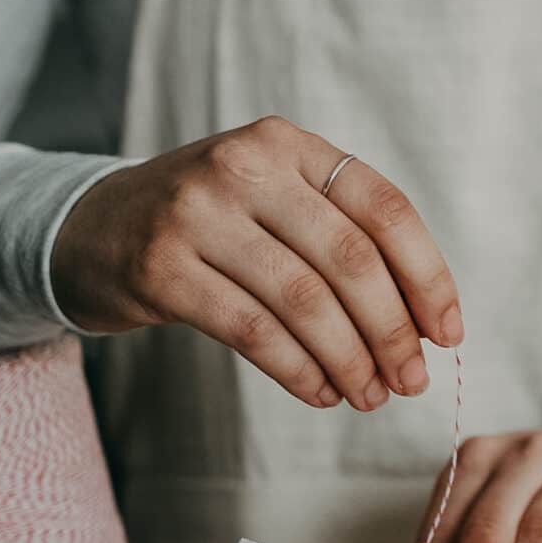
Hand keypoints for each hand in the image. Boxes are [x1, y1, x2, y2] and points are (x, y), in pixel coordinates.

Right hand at [52, 116, 462, 410]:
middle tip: (410, 381)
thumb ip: (336, 239)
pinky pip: (253, 331)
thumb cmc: (206, 227)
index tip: (447, 334)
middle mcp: (244, 166)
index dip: (427, 276)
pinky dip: (299, 371)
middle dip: (392, 333)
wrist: (93, 228)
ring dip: (349, 360)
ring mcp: (197, 214)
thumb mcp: (270, 203)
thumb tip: (417, 324)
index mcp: (288, 145)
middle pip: (350, 260)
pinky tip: (321, 393)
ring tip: (369, 397)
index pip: (384, 208)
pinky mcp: (162, 269)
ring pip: (304, 301)